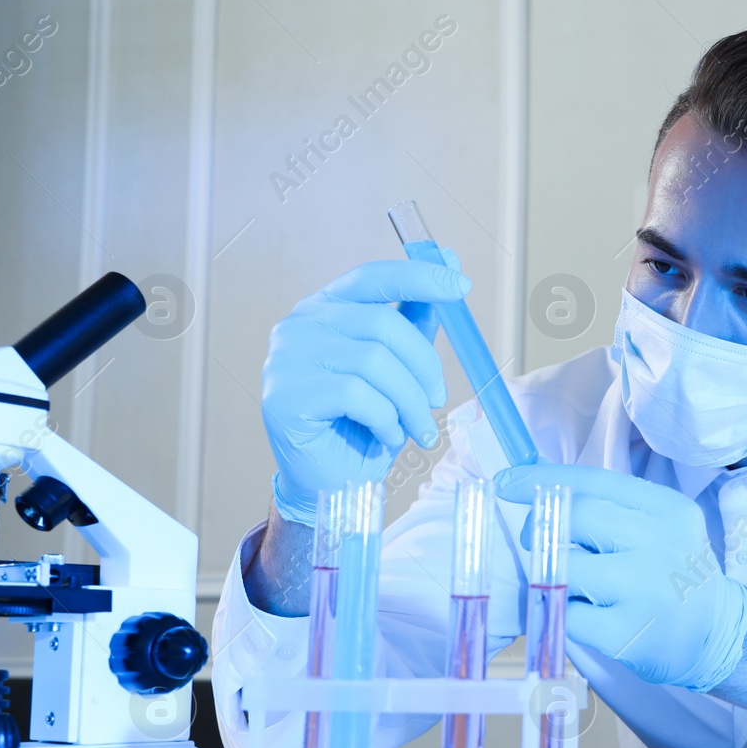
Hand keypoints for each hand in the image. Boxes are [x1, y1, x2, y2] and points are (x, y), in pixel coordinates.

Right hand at [261, 259, 468, 524]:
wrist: (331, 483)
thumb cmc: (363, 423)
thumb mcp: (398, 368)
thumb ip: (415, 320)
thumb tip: (450, 264)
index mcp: (326, 308)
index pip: (373, 277)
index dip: (419, 277)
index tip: (460, 287)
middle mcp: (300, 325)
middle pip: (382, 324)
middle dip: (424, 365)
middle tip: (438, 400)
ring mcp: (287, 359)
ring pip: (375, 363)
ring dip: (411, 402)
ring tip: (418, 429)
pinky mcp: (286, 396)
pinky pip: (357, 396)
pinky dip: (386, 420)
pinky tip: (387, 437)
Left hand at [494, 463, 746, 691]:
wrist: (714, 634)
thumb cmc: (673, 573)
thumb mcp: (659, 527)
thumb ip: (609, 506)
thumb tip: (539, 483)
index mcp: (667, 510)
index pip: (593, 482)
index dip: (542, 479)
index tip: (507, 480)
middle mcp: (660, 544)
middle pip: (575, 517)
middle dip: (539, 527)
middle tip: (532, 539)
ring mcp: (644, 590)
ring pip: (564, 567)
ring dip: (551, 574)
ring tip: (569, 583)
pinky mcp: (626, 634)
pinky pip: (566, 613)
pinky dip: (560, 611)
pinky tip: (581, 612)